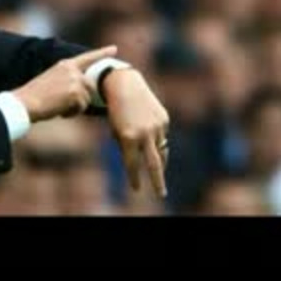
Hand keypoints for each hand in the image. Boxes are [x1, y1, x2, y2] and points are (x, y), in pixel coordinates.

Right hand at [13, 45, 117, 122]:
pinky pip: (82, 108)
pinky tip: (59, 110)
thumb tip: (83, 93)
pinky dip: (72, 113)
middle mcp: (72, 70)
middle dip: (82, 98)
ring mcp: (75, 80)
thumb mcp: (51, 81)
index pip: (87, 57)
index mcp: (65, 65)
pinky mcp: (76, 93)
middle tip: (63, 104)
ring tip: (57, 106)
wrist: (25, 103)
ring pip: (86, 99)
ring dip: (75, 107)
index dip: (102, 53)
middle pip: (90, 86)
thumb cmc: (34, 96)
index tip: (114, 49)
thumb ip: (68, 81)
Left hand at [102, 69, 169, 197]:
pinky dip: (157, 140)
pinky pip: (162, 136)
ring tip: (158, 172)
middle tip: (161, 194)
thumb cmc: (116, 111)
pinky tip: (151, 136)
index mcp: (129, 138)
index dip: (134, 179)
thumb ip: (127, 148)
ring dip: (159, 161)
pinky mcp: (164, 119)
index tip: (136, 189)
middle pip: (155, 165)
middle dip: (158, 182)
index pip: (133, 165)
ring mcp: (157, 126)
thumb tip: (142, 162)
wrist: (125, 85)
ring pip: (161, 151)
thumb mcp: (116, 131)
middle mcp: (144, 133)